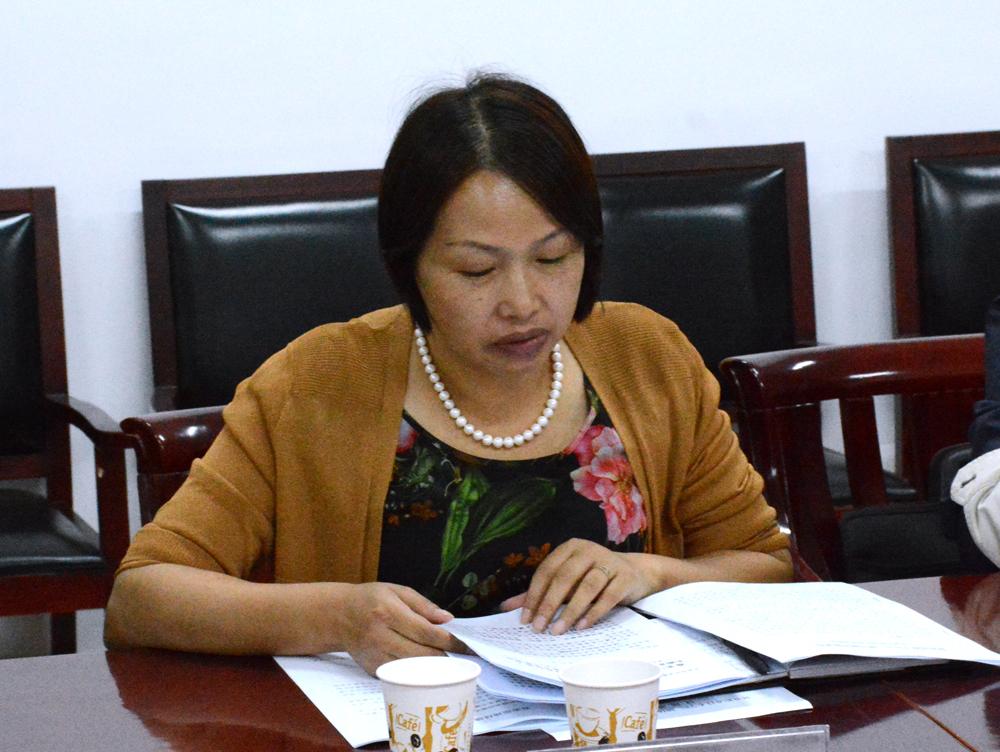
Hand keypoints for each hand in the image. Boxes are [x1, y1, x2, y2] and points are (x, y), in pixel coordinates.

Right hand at [336, 582, 465, 674]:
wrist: (339, 616)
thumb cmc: (371, 599)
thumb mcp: (397, 591)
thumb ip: (423, 605)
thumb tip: (448, 619)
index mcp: (388, 612)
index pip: (425, 631)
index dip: (448, 640)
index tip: (465, 645)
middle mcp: (380, 636)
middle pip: (421, 654)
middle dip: (444, 657)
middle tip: (460, 656)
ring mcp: (375, 655)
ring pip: (413, 669)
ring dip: (433, 667)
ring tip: (447, 661)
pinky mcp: (373, 669)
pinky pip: (401, 674)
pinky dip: (416, 671)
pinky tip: (426, 666)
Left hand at [499, 539, 658, 634]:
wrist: (634, 572)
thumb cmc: (592, 577)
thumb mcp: (566, 582)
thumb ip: (539, 592)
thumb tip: (506, 608)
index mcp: (570, 548)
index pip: (546, 570)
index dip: (534, 595)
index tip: (525, 619)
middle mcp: (588, 550)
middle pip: (564, 577)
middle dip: (549, 604)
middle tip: (539, 628)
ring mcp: (609, 561)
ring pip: (587, 586)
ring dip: (570, 611)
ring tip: (558, 630)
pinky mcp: (625, 576)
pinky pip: (608, 596)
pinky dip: (594, 612)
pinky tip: (582, 626)